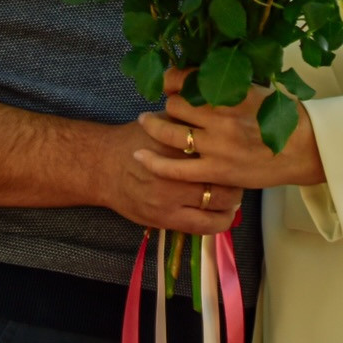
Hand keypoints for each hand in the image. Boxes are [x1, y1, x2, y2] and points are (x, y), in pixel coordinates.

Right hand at [91, 121, 241, 234]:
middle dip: (238, 179)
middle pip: (226, 181)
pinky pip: (203, 227)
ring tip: (233, 195)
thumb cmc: (136, 139)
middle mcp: (176, 174)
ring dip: (232, 202)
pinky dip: (220, 222)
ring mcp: (170, 200)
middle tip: (239, 175)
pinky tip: (223, 213)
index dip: (235, 154)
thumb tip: (222, 114)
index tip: (239, 153)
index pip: (220, 153)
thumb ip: (190, 121)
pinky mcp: (165, 220)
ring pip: (219, 207)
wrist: (103, 166)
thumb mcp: (163, 120)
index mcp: (178, 145)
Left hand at [135, 68, 324, 190]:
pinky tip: (139, 155)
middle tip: (166, 106)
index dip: (172, 80)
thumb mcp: (257, 90)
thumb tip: (201, 73)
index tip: (170, 83)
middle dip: (168, 104)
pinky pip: (176, 168)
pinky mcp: (216, 171)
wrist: (305, 149)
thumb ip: (229, 83)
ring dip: (153, 125)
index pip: (186, 79)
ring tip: (146, 122)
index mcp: (230, 92)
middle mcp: (220, 117)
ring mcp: (216, 145)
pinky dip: (154, 161)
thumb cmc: (284, 117)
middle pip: (175, 104)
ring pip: (170, 131)